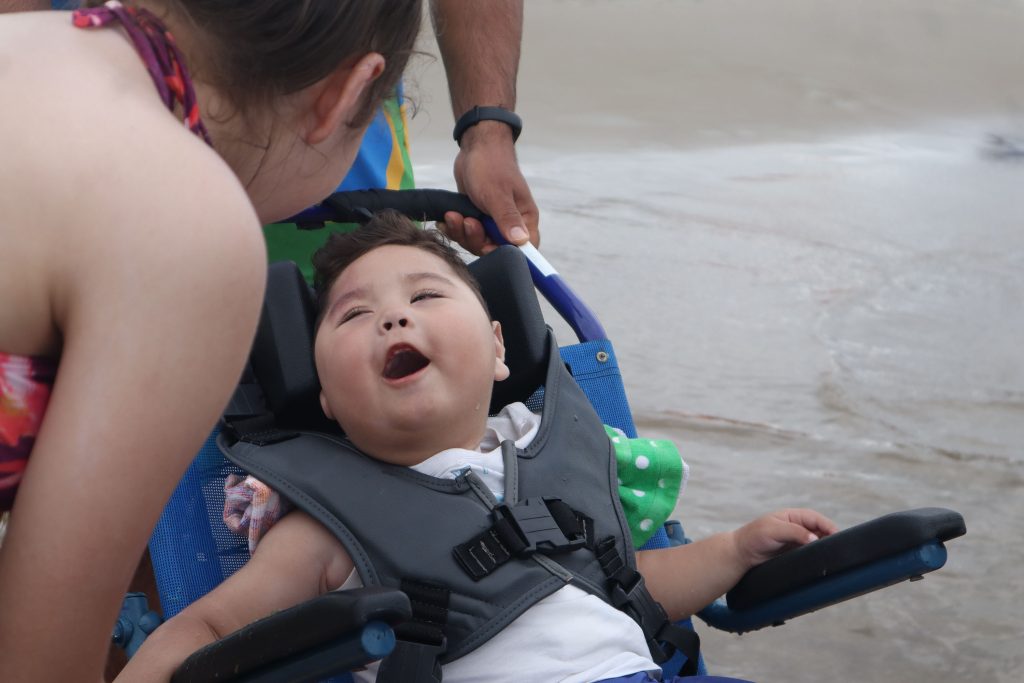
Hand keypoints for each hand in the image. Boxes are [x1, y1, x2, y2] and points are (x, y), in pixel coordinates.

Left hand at [438, 121, 539, 254]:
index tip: (486, 244)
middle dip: (475, 239)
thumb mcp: (498, 194)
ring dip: (461, 232)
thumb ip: (507, 219)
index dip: (505, 253)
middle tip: (466, 221)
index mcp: (524, 219)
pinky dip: (454, 228)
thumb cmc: (492, 165)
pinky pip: (464, 232)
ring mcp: (491, 221)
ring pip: (476, 242)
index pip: (523, 250)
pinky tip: (446, 218)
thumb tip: (521, 242)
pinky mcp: (475, 217)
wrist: (476, 146)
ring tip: (453, 215)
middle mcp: (509, 224)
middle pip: (494, 249)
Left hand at [733, 508, 838, 567]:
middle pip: (820, 531)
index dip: (828, 526)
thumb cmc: (754, 537)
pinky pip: (810, 555)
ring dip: (824, 549)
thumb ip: (794, 532)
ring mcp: (797, 541)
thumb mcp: (773, 530)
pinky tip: (821, 563)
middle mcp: (798, 528)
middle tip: (837, 550)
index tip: (837, 536)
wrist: (741, 554)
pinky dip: (817, 558)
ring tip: (832, 557)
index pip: (816, 519)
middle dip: (830, 538)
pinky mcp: (795, 554)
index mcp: (793, 516)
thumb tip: (814, 538)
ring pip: (817, 544)